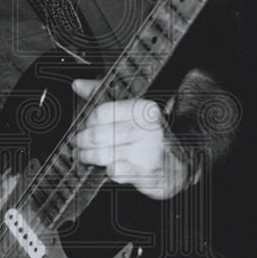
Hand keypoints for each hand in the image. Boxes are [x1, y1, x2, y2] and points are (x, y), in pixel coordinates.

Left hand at [72, 78, 192, 199]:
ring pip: (102, 154)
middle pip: (97, 134)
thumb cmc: (149, 138)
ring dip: (88, 157)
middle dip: (82, 141)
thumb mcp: (131, 113)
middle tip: (79, 145)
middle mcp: (147, 128)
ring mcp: (147, 151)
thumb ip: (103, 96)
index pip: (101, 112)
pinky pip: (115, 172)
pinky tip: (110, 168)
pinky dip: (108, 171)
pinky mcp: (146, 172)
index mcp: (143, 109)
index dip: (87, 121)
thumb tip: (78, 85)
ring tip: (86, 157)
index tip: (84, 127)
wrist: (178, 165)